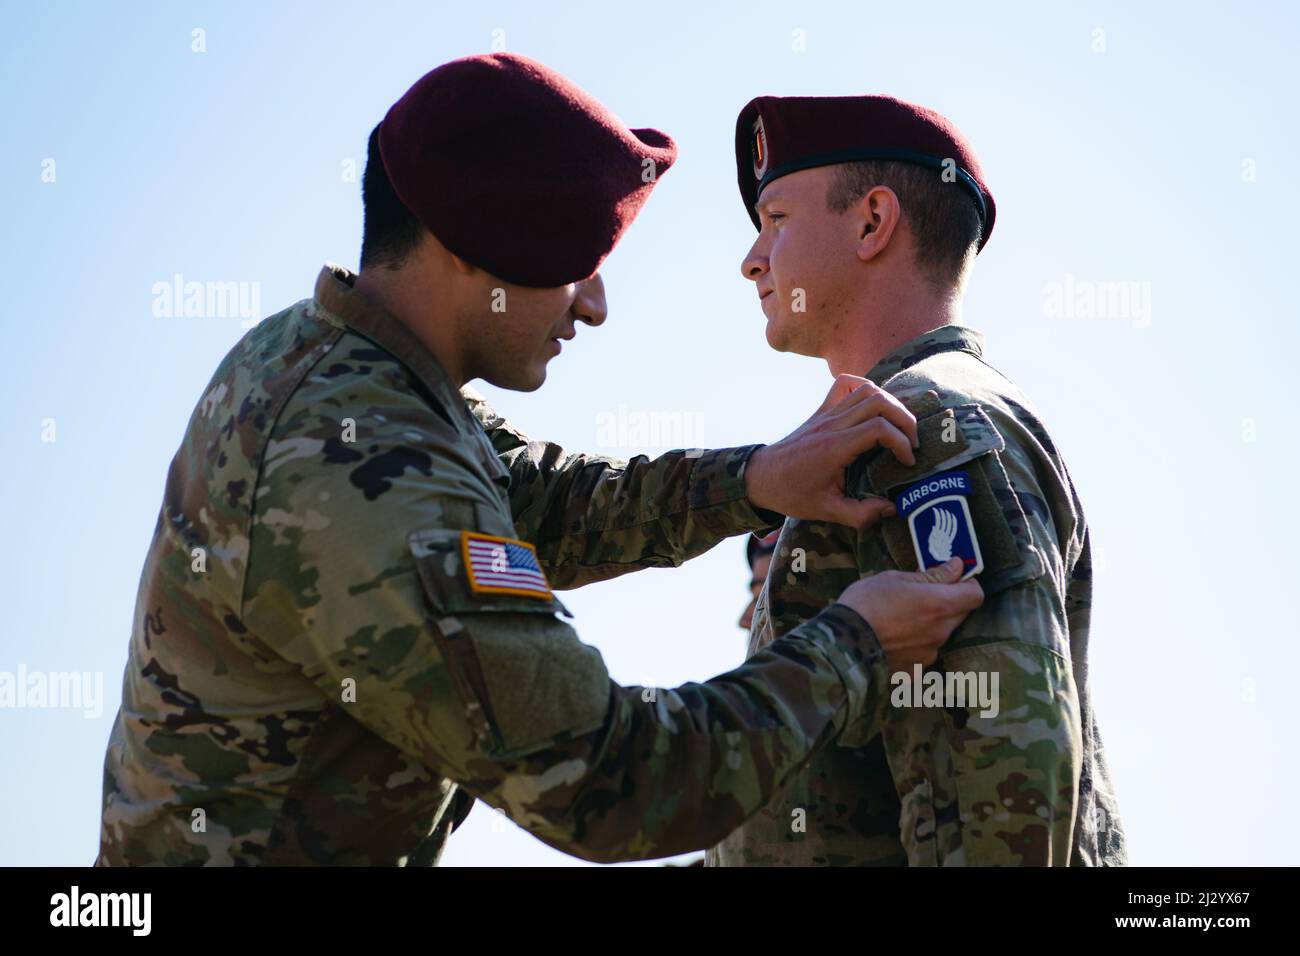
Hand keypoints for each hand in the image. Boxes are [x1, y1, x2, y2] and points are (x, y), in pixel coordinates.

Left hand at [745, 375, 916, 528]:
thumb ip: (861, 514)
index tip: (907, 462)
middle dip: (905, 420)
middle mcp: (832, 424)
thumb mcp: (826, 511)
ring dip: (891, 403)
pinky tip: (875, 407)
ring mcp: (826, 413)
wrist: (761, 477)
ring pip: (866, 389)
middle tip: (912, 443)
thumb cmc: (792, 494)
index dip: (901, 442)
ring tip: (899, 427)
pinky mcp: (822, 410)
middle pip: (879, 402)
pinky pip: (845, 383)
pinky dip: (866, 387)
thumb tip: (892, 508)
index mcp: (834, 448)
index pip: (878, 429)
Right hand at [836, 557, 983, 670]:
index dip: (967, 583)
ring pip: (941, 632)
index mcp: (938, 605)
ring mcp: (929, 653)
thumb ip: (931, 575)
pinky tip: (893, 637)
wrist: (841, 646)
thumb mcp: (894, 579)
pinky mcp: (916, 669)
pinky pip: (925, 650)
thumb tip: (956, 567)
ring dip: (930, 623)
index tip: (952, 577)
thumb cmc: (865, 605)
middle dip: (948, 602)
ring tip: (899, 618)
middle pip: (961, 613)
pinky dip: (916, 642)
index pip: (976, 594)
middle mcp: (940, 632)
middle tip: (921, 594)